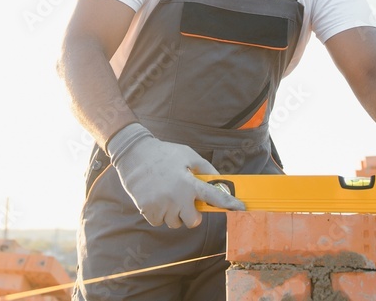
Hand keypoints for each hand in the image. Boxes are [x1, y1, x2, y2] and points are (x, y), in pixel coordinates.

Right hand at [108, 124, 245, 228]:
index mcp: (188, 182)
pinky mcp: (147, 209)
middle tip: (185, 201)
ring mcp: (161, 205)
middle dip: (191, 214)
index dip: (229, 203)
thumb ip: (205, 169)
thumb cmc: (163, 153)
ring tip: (167, 195)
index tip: (241, 208)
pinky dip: (159, 214)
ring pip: (174, 222)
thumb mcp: (187, 155)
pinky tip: (156, 198)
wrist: (134, 154)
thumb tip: (219, 181)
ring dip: (174, 214)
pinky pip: (159, 222)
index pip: (213, 196)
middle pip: (192, 221)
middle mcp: (176, 196)